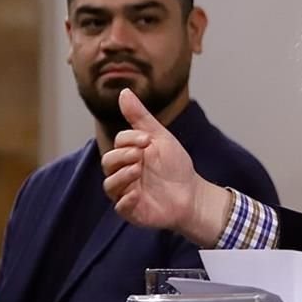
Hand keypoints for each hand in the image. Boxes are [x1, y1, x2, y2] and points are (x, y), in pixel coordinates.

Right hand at [101, 89, 228, 243]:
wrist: (192, 193)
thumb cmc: (175, 165)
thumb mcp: (160, 137)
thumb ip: (140, 117)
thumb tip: (123, 91)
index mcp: (129, 154)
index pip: (118, 143)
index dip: (129, 140)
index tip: (147, 140)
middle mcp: (123, 172)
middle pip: (108, 162)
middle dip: (122, 156)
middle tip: (140, 156)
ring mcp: (126, 192)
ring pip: (110, 185)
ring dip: (122, 176)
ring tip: (138, 170)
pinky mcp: (132, 211)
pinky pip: (120, 207)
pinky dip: (126, 201)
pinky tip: (136, 195)